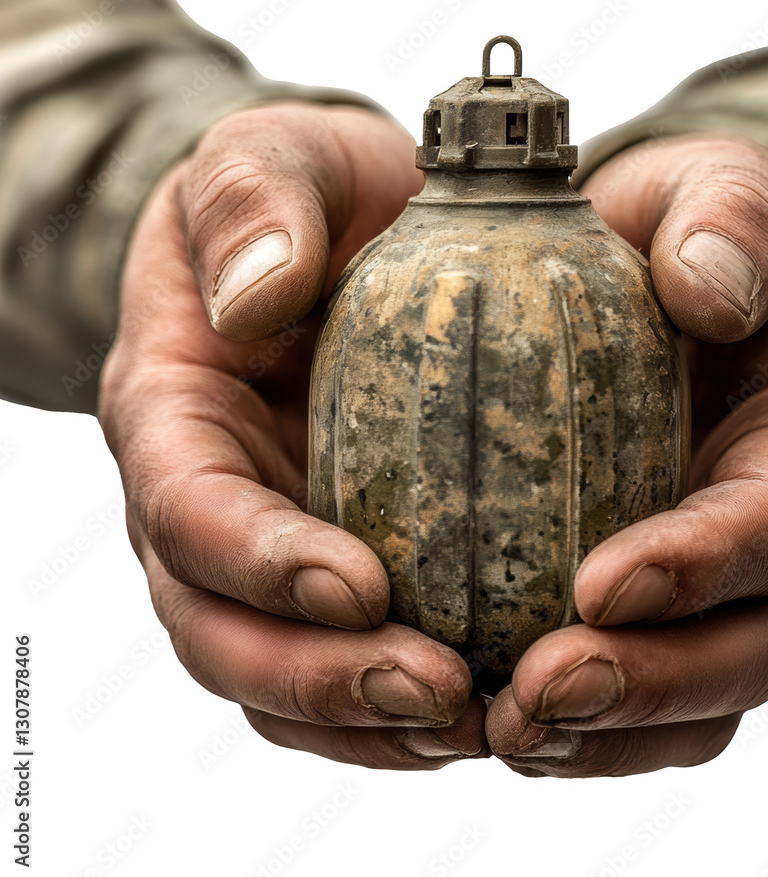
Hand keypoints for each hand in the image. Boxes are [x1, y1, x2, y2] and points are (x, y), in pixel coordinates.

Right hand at [99, 102, 486, 768]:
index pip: (186, 508)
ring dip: (365, 715)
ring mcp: (266, 541)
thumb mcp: (273, 158)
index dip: (257, 560)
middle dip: (318, 675)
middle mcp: (206, 498)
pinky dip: (396, 700)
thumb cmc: (304, 192)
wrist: (343, 226)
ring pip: (279, 671)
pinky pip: (345, 656)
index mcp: (175, 410)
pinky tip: (484, 697)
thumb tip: (253, 300)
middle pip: (220, 627)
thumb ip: (251, 200)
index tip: (359, 585)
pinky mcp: (333, 559)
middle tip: (437, 692)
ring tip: (474, 717)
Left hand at [485, 135, 767, 776]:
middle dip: (654, 683)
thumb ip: (730, 217)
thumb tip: (707, 290)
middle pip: (755, 641)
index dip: (704, 563)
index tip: (599, 586)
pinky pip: (651, 691)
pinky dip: (588, 724)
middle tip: (536, 697)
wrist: (679, 276)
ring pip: (706, 693)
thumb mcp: (720, 191)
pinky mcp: (677, 599)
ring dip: (613, 731)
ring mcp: (738, 575)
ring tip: (506, 733)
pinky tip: (498, 718)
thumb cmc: (696, 230)